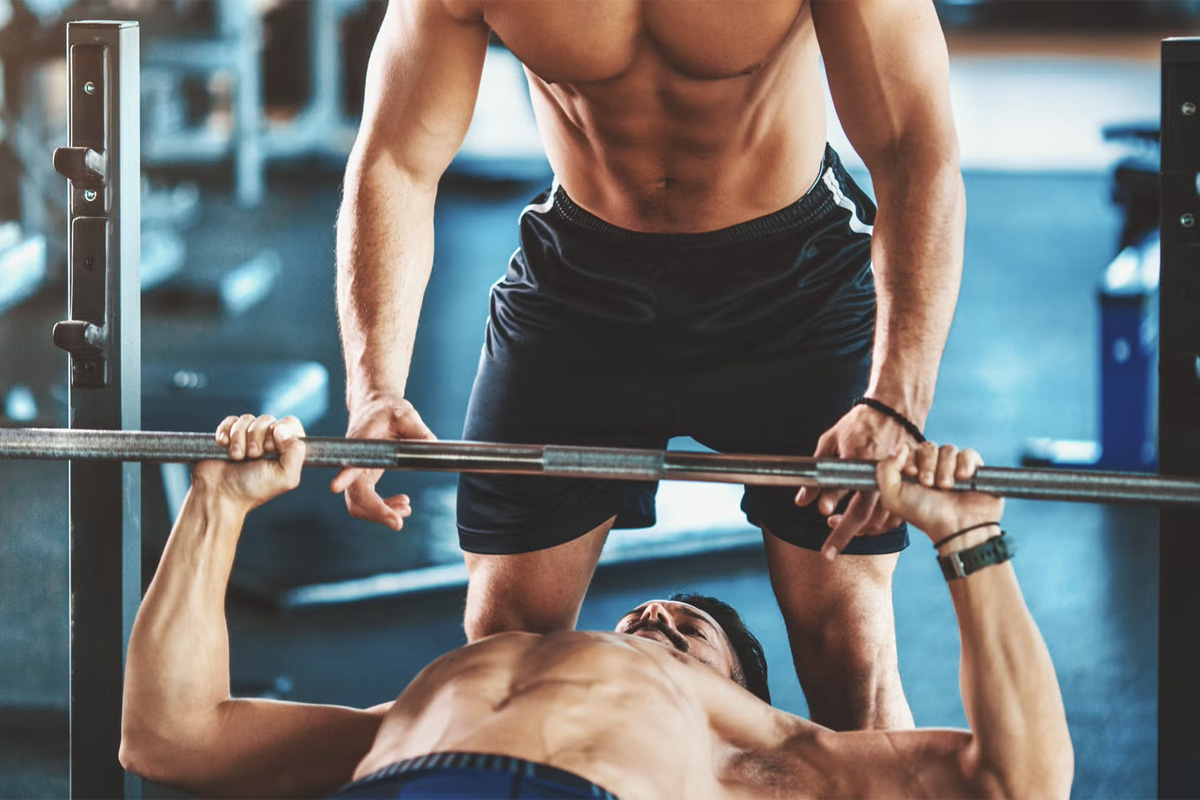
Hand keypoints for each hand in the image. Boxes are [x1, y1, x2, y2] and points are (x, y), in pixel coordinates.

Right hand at [192, 414, 305, 512]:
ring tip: (237, 457)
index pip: (290, 424)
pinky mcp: (228, 436)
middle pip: (267, 420)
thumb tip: (282, 429)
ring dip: (239, 438)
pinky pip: (230, 421)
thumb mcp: (285, 477)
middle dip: (257, 438)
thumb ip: (296, 452)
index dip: (280, 431)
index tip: (271, 449)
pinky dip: (226, 432)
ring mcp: (247, 438)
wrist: (219, 494)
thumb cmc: (253, 489)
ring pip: (247, 419)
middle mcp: (267, 441)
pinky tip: (224, 445)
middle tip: (252, 456)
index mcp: (285, 450)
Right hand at [329, 395, 433, 529]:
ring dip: (380, 513)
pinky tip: (403, 502)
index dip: (345, 478)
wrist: (376, 407)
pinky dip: (383, 508)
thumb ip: (418, 430)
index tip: (335, 487)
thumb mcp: (406, 415)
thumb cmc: (389, 410)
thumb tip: (433, 444)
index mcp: (361, 444)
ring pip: (358, 503)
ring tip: (407, 508)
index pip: (350, 464)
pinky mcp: (364, 477)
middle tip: (399, 522)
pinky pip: (367, 500)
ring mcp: (357, 472)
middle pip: (354, 496)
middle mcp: (354, 461)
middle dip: (374, 512)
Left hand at [795, 404, 916, 559]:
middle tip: (830, 550)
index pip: (851, 510)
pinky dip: (880, 522)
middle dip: (847, 537)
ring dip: (862, 530)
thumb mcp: (830, 443)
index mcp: (864, 467)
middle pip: (867, 520)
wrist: (893, 408)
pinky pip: (896, 513)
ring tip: (840, 528)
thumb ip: (818, 475)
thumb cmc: (858, 424)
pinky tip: (863, 520)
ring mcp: (899, 479)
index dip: (838, 533)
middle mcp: (883, 476)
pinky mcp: (907, 482)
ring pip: (882, 520)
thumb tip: (802, 502)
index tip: (827, 552)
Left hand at [876, 442, 1003, 542]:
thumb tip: (900, 446)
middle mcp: (933, 467)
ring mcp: (954, 467)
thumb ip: (885, 470)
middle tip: (929, 484)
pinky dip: (964, 464)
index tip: (912, 473)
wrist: (957, 527)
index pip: (909, 449)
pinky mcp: (974, 469)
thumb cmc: (925, 515)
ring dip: (945, 469)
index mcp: (914, 471)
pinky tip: (963, 478)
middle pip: (928, 447)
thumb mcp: (893, 497)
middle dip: (927, 465)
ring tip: (946, 487)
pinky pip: (968, 453)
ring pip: (948, 449)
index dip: (909, 458)